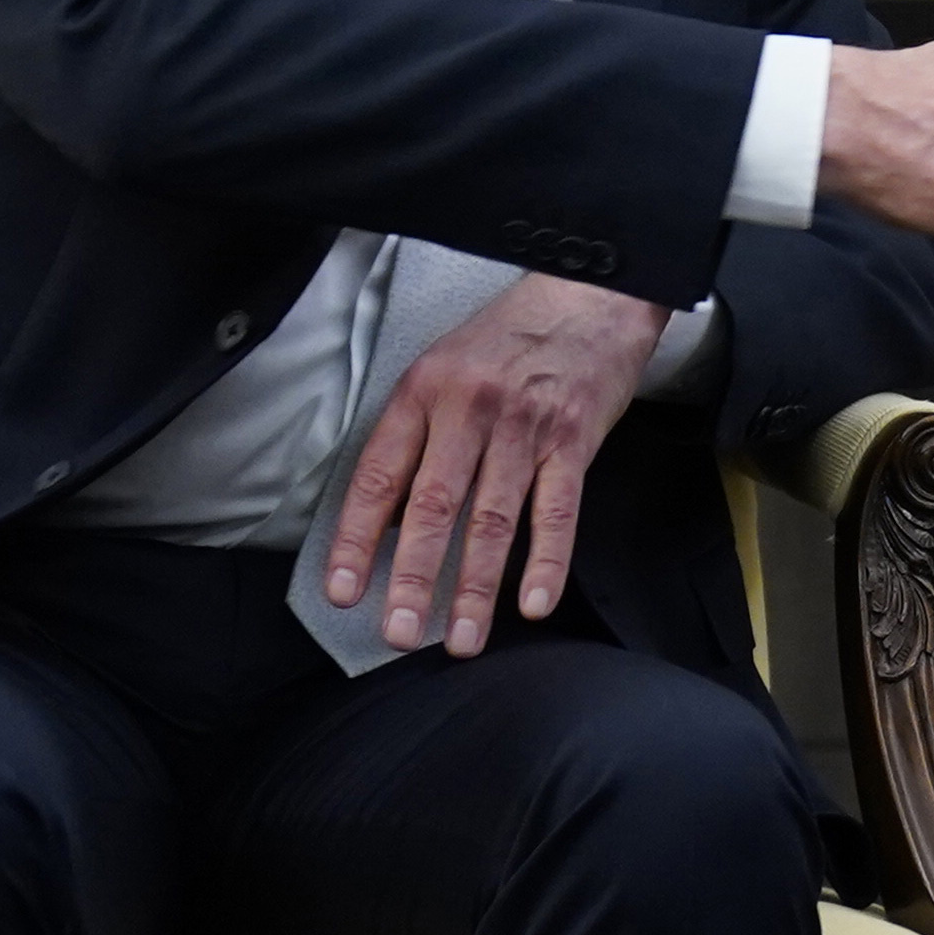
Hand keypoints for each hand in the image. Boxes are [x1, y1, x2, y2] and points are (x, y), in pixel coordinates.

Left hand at [320, 272, 670, 657]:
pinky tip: (533, 604)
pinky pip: (558, 512)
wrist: (591, 296)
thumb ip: (416, 436)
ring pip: (494, 519)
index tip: (342, 591)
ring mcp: (525, 426)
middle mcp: (470, 409)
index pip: (379, 476)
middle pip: (434, 505)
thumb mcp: (444, 368)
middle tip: (400, 631)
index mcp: (424, 391)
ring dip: (476, 586)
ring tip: (462, 637)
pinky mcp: (574, 440)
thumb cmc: (511, 338)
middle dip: (414, 576)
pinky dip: (547, 562)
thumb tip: (385, 519)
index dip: (356, 539)